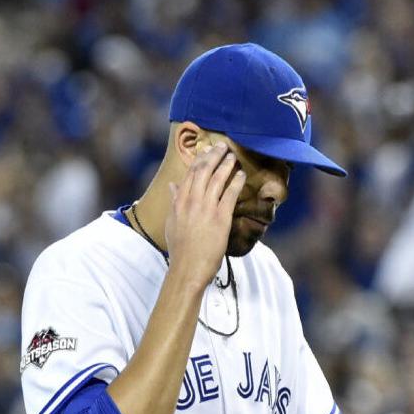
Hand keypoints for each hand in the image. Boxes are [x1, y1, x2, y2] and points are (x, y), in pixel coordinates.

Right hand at [164, 142, 245, 286]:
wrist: (187, 267)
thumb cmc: (180, 248)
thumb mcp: (172, 222)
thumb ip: (174, 202)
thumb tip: (172, 186)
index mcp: (178, 201)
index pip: (189, 174)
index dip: (199, 160)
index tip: (207, 151)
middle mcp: (191, 201)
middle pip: (203, 171)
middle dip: (213, 156)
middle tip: (223, 146)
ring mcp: (206, 208)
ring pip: (216, 179)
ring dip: (226, 165)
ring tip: (233, 156)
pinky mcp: (220, 218)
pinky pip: (230, 195)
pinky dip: (236, 182)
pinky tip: (241, 175)